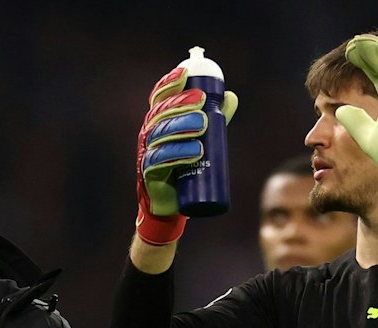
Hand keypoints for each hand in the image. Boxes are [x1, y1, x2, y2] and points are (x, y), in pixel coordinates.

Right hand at [136, 65, 237, 245]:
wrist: (172, 204)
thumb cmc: (184, 167)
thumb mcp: (202, 138)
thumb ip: (215, 118)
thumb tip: (230, 95)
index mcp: (158, 122)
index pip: (159, 97)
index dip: (169, 83)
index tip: (186, 72)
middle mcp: (148, 134)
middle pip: (161, 113)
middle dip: (181, 104)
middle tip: (202, 101)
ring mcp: (146, 153)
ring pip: (160, 135)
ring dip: (181, 127)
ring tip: (203, 125)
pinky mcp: (149, 174)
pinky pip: (160, 161)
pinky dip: (178, 154)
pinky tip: (195, 151)